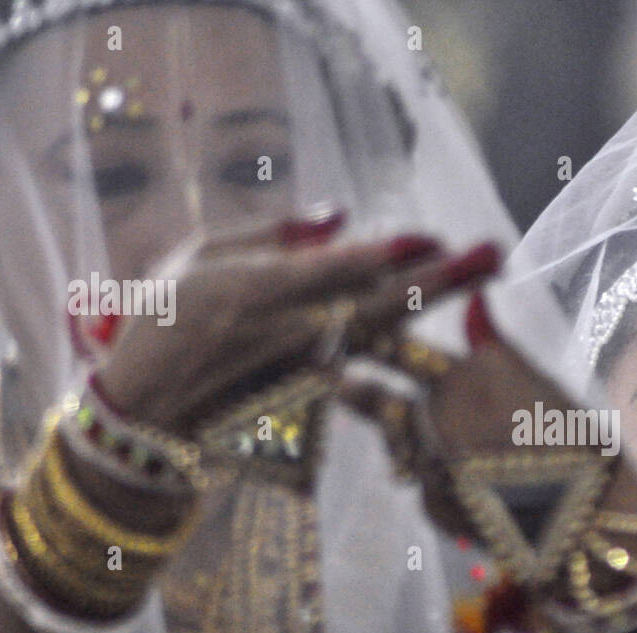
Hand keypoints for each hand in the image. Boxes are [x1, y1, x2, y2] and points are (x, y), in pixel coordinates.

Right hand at [96, 215, 495, 437]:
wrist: (144, 415)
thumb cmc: (163, 321)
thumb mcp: (198, 259)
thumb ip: (271, 235)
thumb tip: (341, 215)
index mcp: (251, 292)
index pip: (330, 273)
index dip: (382, 258)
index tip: (430, 237)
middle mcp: (287, 333)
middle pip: (378, 303)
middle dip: (439, 278)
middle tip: (492, 253)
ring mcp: (306, 368)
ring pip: (384, 332)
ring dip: (436, 301)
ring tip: (484, 272)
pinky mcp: (314, 394)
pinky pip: (371, 361)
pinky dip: (410, 335)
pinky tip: (446, 312)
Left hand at [339, 293, 636, 549]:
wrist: (582, 515)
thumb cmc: (573, 440)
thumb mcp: (537, 382)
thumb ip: (493, 347)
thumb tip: (473, 301)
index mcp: (468, 374)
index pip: (403, 348)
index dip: (372, 341)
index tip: (346, 330)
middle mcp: (439, 415)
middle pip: (384, 401)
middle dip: (361, 394)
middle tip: (343, 386)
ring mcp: (432, 461)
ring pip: (403, 448)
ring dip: (401, 442)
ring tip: (401, 444)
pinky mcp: (435, 504)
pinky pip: (428, 488)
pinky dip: (442, 487)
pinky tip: (472, 491)